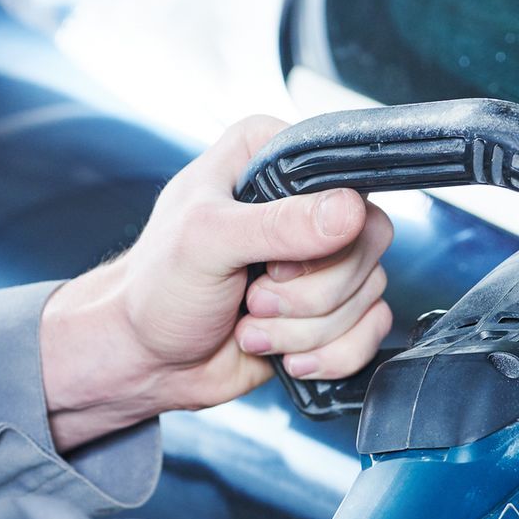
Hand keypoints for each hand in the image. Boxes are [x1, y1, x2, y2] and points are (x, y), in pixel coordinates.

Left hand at [39, 115, 394, 450]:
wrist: (147, 360)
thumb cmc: (157, 290)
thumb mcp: (205, 242)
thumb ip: (278, 225)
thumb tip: (349, 213)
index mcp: (269, 159)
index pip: (344, 177)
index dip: (322, 228)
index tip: (274, 261)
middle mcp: (303, 202)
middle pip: (368, 240)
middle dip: (309, 293)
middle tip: (253, 299)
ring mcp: (322, 259)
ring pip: (370, 291)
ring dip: (306, 330)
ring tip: (251, 326)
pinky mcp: (332, 309)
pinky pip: (372, 330)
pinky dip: (330, 355)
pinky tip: (285, 356)